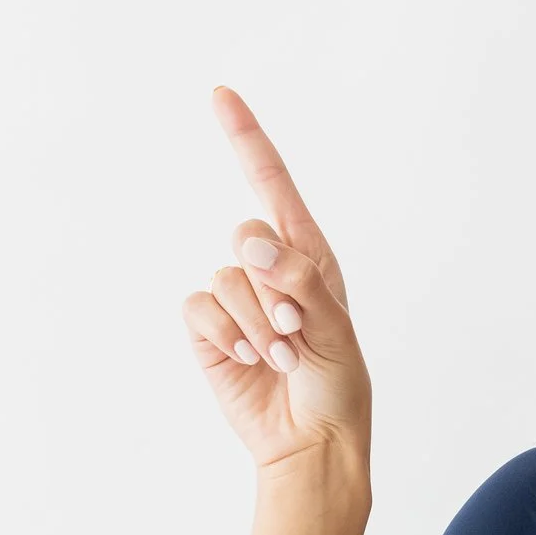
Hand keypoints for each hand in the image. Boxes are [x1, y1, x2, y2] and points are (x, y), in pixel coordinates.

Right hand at [182, 87, 371, 477]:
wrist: (310, 440)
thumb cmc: (337, 384)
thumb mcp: (334, 330)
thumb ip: (298, 280)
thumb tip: (251, 243)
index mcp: (307, 254)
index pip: (272, 183)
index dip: (245, 137)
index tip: (220, 93)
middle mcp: (268, 268)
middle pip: (245, 235)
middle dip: (272, 287)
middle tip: (296, 331)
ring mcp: (235, 298)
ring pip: (225, 280)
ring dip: (255, 323)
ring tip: (281, 356)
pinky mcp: (208, 330)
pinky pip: (199, 309)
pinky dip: (224, 336)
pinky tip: (249, 360)